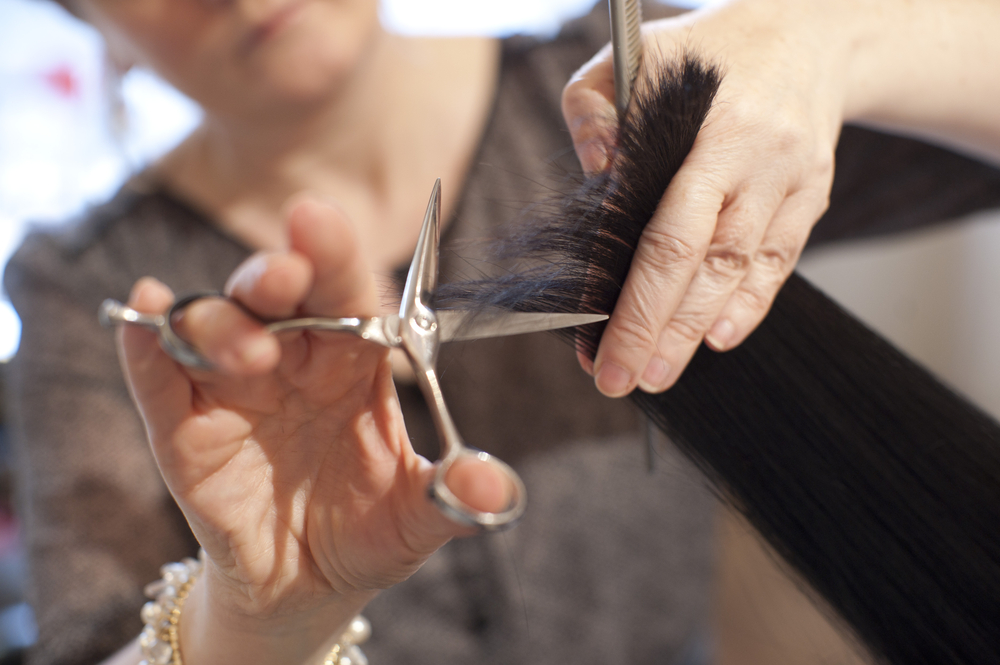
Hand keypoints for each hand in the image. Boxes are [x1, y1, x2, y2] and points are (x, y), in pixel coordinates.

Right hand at [118, 198, 504, 662]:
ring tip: (251, 352)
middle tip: (285, 274)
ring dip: (223, 322)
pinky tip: (141, 314)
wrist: (307, 589)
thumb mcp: (419, 517)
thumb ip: (456, 498)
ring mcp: (235, 391)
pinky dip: (146, 346)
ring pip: (214, 326)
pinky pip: (160, 380)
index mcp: (353, 363)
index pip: (348, 295)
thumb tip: (497, 489)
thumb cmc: (366, 532)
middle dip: (276, 273)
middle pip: (276, 294)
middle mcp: (292, 362)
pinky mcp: (185, 431)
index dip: (336, 259)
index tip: (320, 222)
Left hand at [562, 0, 852, 395]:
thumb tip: (595, 174)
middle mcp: (754, 156)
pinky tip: (718, 340)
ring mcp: (789, 179)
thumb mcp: (637, 53)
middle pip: (700, 260)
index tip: (593, 339)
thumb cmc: (708, 51)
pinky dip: (749, 306)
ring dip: (695, 330)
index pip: (661, 225)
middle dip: (654, 328)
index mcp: (708, 124)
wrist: (812, 34)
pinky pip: (779, 262)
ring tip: (658, 374)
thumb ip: (595, 106)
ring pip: (739, 270)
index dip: (626, 290)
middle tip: (620, 380)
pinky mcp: (812, 196)